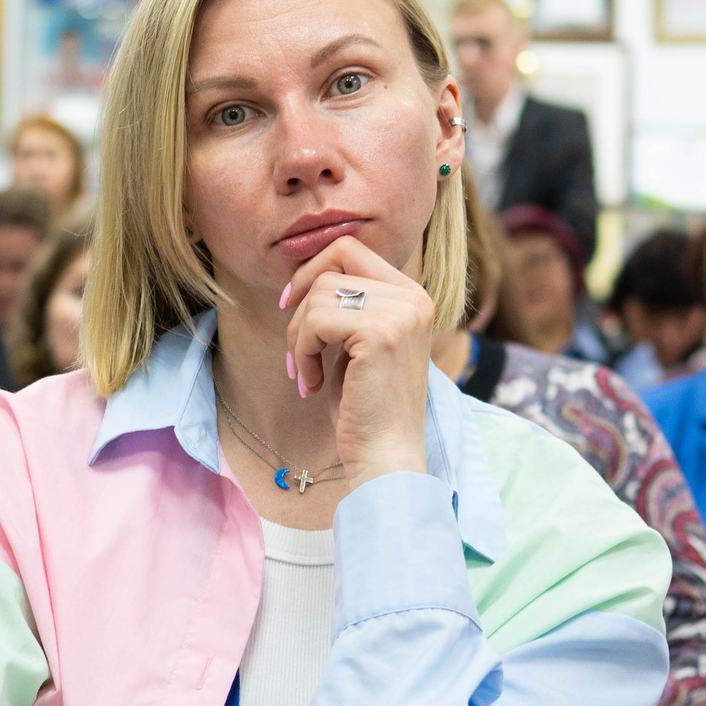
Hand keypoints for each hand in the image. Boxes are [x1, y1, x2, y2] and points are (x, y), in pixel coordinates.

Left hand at [277, 236, 436, 487]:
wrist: (385, 456)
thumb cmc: (365, 408)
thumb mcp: (358, 344)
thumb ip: (345, 305)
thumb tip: (302, 275)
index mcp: (414, 296)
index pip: (351, 249)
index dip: (312, 270)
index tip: (290, 304)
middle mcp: (414, 298)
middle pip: (332, 265)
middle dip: (301, 305)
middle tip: (295, 348)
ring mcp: (401, 314)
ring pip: (320, 294)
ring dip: (300, 337)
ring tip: (307, 374)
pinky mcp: (380, 334)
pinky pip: (316, 322)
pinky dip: (302, 353)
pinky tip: (312, 383)